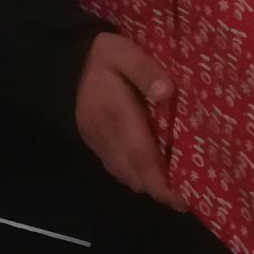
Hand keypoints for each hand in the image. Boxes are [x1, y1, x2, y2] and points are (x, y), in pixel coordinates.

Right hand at [76, 33, 181, 209]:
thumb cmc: (105, 55)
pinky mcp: (92, 140)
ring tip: (172, 190)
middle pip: (133, 172)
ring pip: (123, 173)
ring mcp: (95, 139)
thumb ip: (146, 71)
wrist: (66, 59)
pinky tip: (149, 174)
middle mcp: (103, 133)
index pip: (140, 155)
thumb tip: (167, 93)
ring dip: (146, 184)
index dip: (160, 181)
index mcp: (115, 113)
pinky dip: (134, 175)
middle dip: (158, 190)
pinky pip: (114, 167)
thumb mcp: (126, 53)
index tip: (182, 199)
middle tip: (186, 200)